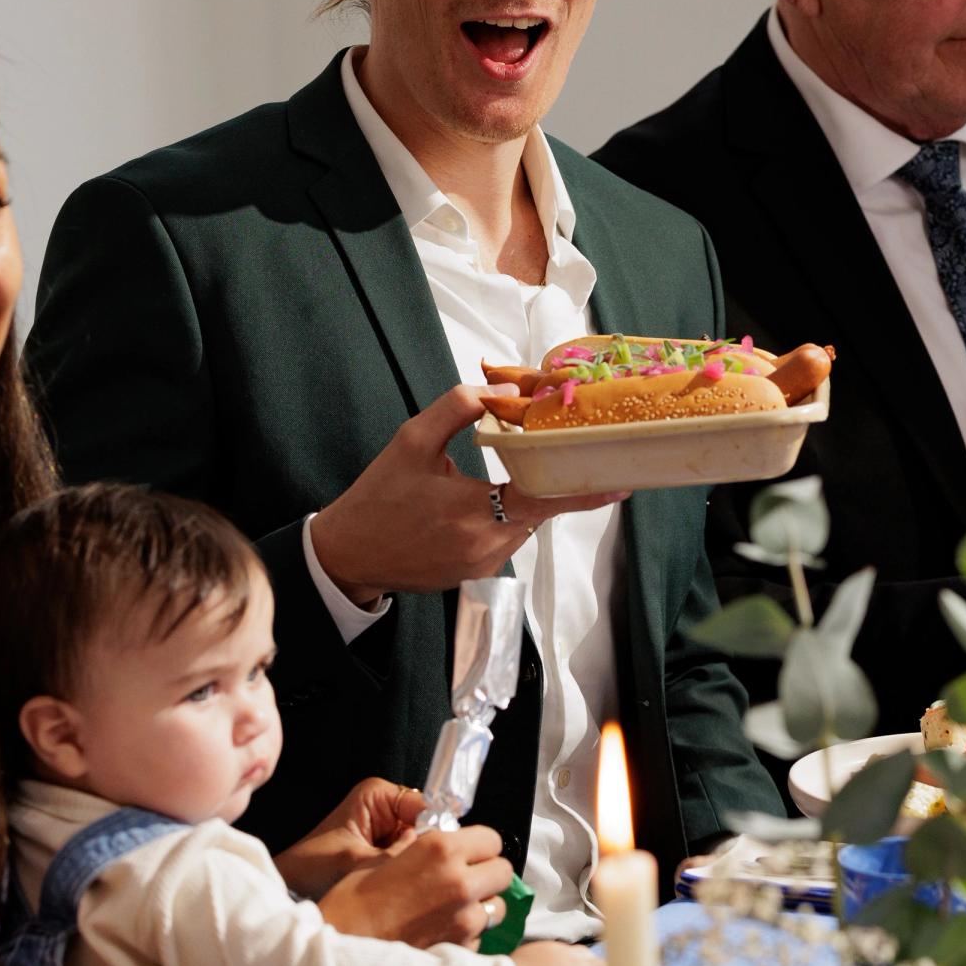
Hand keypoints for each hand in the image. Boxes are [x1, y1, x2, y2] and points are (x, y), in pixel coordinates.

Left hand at [273, 778, 427, 899]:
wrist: (290, 887)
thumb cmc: (311, 866)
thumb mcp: (356, 861)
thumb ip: (396, 858)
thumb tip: (433, 862)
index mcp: (378, 795)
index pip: (426, 806)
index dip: (436, 833)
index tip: (441, 858)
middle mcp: (387, 807)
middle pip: (428, 827)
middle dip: (424, 853)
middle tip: (416, 877)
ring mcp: (389, 830)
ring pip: (421, 848)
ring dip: (415, 867)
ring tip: (400, 885)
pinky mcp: (387, 850)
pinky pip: (410, 861)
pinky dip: (406, 876)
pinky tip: (396, 889)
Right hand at [310, 384, 626, 606]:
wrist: (347, 554)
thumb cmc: (378, 496)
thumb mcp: (412, 441)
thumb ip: (459, 407)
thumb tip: (504, 389)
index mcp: (473, 512)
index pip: (544, 498)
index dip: (583, 489)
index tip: (618, 481)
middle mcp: (486, 547)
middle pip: (537, 508)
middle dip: (538, 480)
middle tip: (533, 454)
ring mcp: (483, 567)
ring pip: (522, 523)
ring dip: (515, 499)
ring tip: (475, 483)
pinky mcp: (476, 576)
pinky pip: (504, 539)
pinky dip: (498, 518)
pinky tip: (463, 508)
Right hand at [314, 823, 514, 947]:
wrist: (338, 950)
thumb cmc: (352, 903)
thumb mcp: (385, 859)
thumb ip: (421, 850)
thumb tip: (441, 847)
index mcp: (440, 848)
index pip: (492, 838)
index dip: (480, 846)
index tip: (469, 854)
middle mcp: (460, 880)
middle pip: (503, 871)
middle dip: (488, 874)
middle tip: (466, 881)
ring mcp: (464, 918)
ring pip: (498, 907)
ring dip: (482, 907)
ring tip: (454, 912)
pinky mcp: (462, 950)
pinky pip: (480, 938)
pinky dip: (468, 937)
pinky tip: (442, 935)